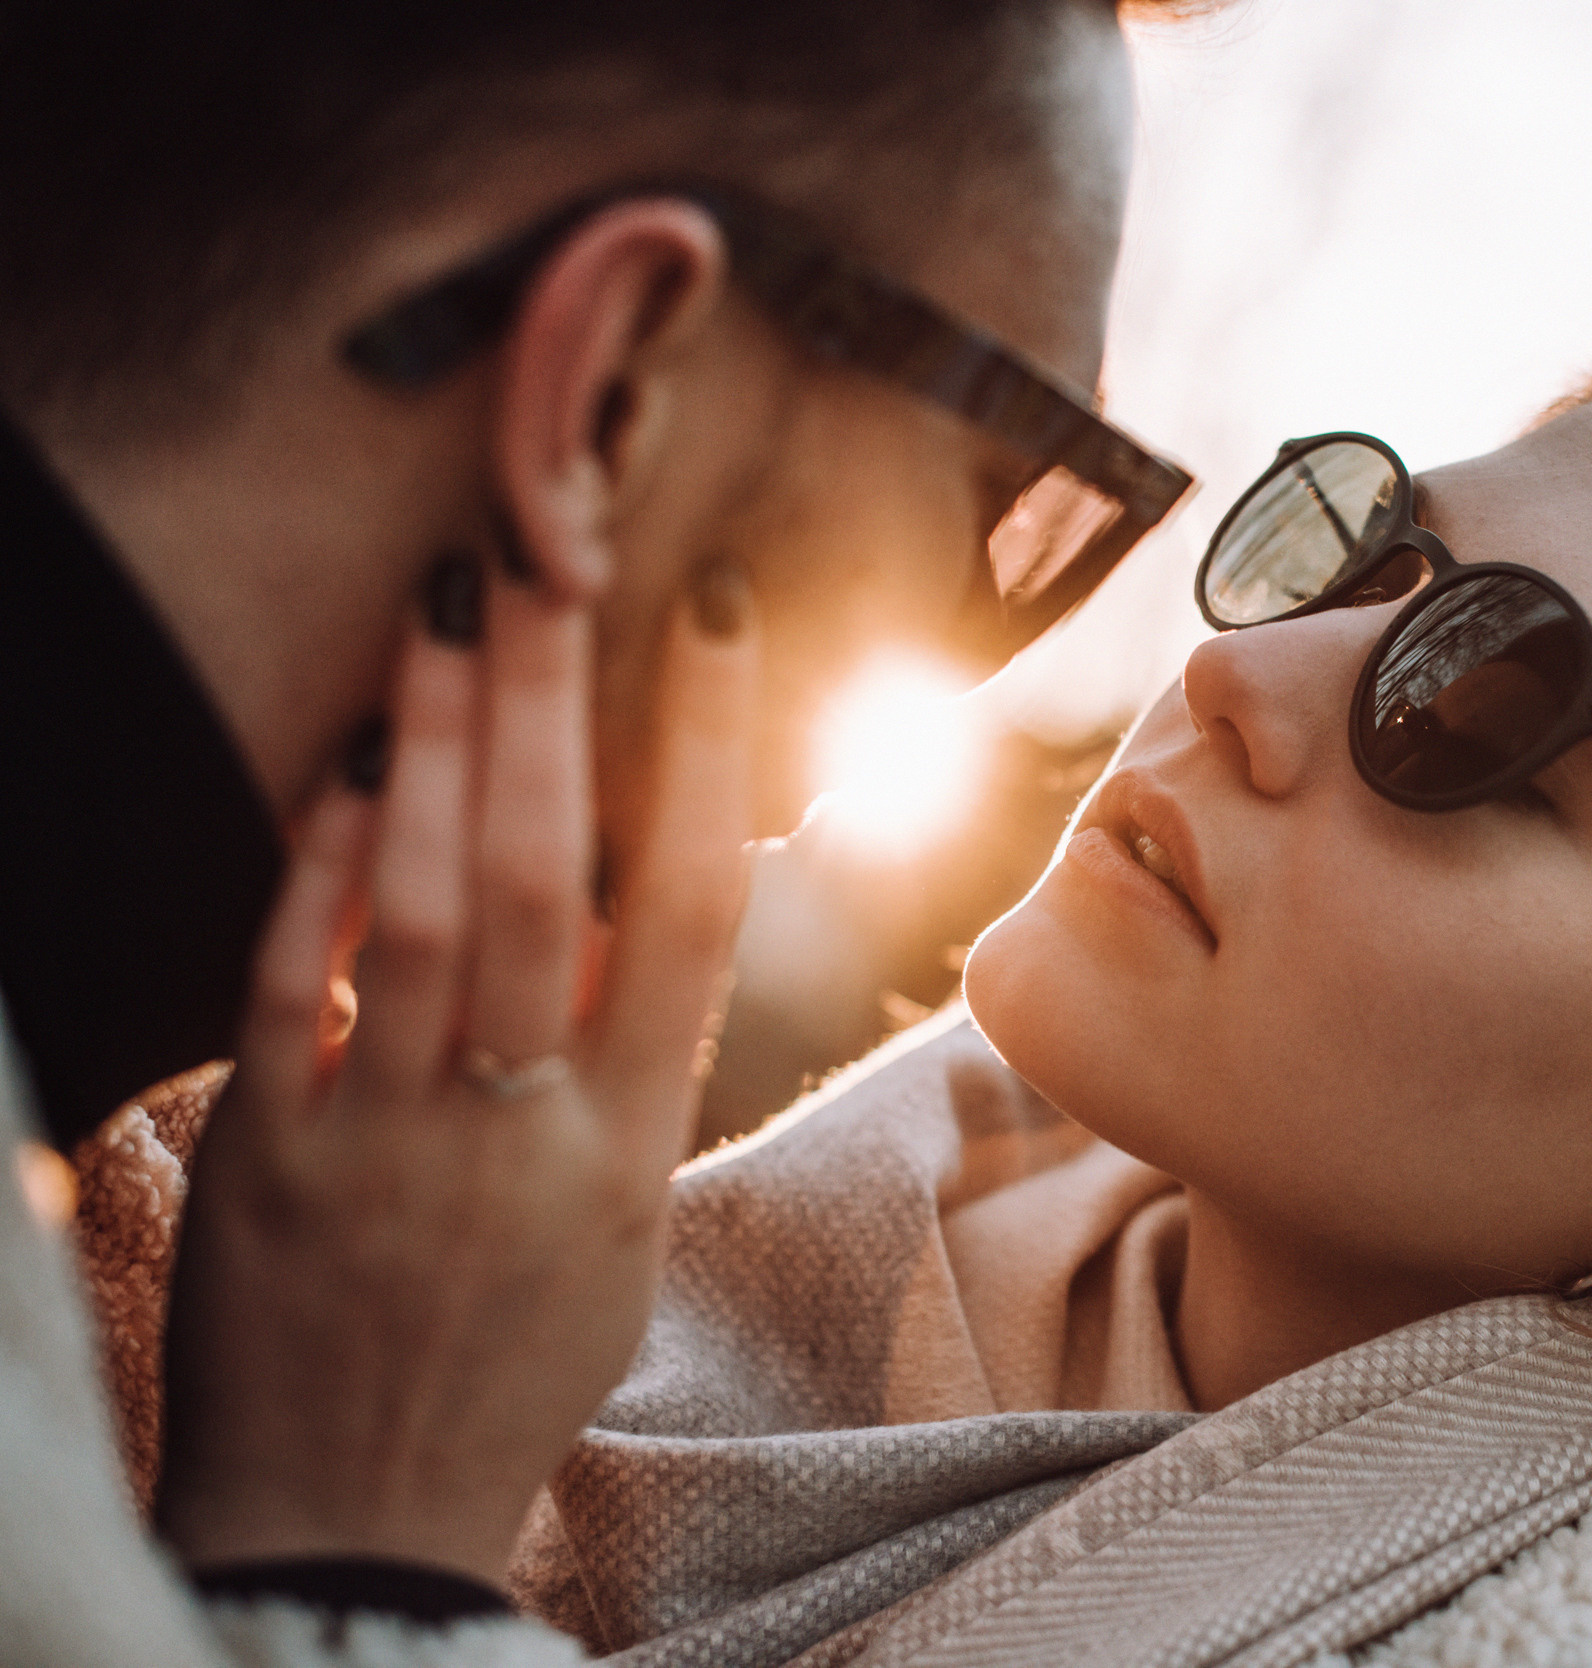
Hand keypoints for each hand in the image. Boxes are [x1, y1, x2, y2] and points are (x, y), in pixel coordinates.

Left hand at [155, 558, 758, 1585]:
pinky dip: (318, 869)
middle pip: (556, 882)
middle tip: (547, 552)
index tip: (708, 616)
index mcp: (633, 1142)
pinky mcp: (267, 1156)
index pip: (697, 914)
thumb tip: (633, 892)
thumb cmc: (513, 1356)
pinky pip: (290, 989)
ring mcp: (391, 1138)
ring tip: (444, 612)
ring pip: (425, 913)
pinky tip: (344, 764)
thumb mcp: (624, 1223)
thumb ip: (631, 1063)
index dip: (707, 752)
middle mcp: (525, 1128)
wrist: (364, 1514)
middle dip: (554, 702)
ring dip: (440, 750)